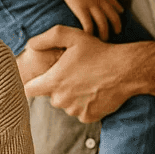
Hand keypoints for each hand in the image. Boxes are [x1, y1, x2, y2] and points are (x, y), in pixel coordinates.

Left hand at [21, 25, 137, 122]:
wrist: (126, 70)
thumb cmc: (99, 51)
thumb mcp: (73, 36)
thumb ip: (47, 38)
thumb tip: (30, 45)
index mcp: (54, 81)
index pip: (28, 90)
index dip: (31, 84)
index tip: (38, 79)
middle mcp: (61, 99)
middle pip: (51, 96)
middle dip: (59, 87)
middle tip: (74, 74)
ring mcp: (75, 111)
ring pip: (67, 104)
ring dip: (73, 96)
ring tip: (88, 81)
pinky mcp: (88, 117)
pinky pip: (81, 112)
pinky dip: (86, 104)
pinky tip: (96, 91)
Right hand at [59, 0, 122, 39]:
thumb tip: (111, 4)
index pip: (116, 7)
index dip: (120, 17)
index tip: (119, 25)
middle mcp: (100, 1)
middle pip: (113, 17)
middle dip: (116, 27)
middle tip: (116, 34)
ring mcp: (91, 6)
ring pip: (103, 23)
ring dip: (104, 33)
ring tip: (103, 40)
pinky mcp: (81, 10)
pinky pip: (88, 24)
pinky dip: (90, 32)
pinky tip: (89, 37)